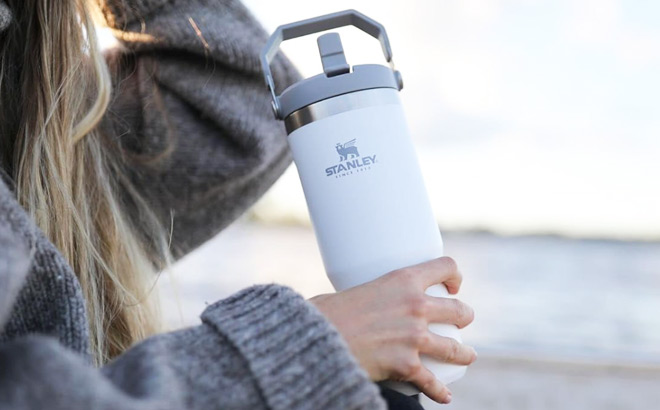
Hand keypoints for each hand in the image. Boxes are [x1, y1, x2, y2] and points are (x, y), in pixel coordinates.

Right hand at [310, 257, 475, 403]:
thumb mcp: (352, 290)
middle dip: (464, 317)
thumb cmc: (324, 312)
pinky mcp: (407, 365)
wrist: (316, 339)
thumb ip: (365, 296)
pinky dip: (439, 391)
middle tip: (458, 322)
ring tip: (466, 356)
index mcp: (403, 279)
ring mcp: (415, 337)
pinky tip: (443, 395)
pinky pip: (433, 382)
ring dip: (464, 354)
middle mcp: (416, 306)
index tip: (452, 286)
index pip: (446, 266)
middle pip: (460, 310)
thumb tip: (355, 306)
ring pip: (457, 348)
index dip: (454, 276)